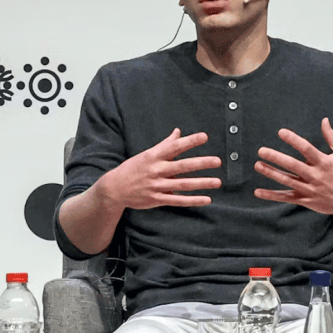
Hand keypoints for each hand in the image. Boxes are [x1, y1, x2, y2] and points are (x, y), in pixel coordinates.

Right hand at [97, 128, 221, 209]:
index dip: (190, 141)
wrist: (114, 189)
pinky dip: (193, 200)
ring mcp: (157, 186)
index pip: (175, 147)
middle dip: (201, 163)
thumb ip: (165, 144)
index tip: (205, 137)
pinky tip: (207, 199)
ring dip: (201, 183)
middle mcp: (156, 170)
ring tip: (218, 182)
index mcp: (154, 156)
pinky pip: (178, 200)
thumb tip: (178, 131)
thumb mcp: (147, 154)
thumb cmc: (134, 168)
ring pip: (183, 184)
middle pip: (182, 166)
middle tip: (218, 161)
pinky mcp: (156, 199)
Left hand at [254, 118, 332, 218]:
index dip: (293, 140)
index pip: (306, 149)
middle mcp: (316, 176)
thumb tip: (324, 120)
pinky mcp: (305, 200)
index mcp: (324, 163)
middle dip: (276, 157)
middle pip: (293, 165)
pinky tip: (257, 191)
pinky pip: (286, 198)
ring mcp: (310, 189)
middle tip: (261, 150)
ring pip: (287, 181)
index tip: (280, 132)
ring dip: (271, 173)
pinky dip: (272, 196)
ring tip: (258, 165)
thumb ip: (332, 137)